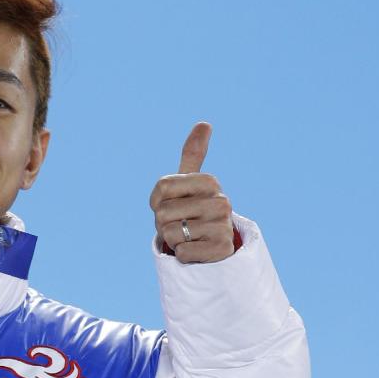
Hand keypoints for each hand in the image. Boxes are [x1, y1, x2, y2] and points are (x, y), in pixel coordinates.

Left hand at [149, 122, 234, 263]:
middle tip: (181, 223)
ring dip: (172, 239)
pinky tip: (196, 249)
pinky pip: (181, 252)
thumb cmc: (194, 209)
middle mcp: (221, 202)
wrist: (213, 244)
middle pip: (162, 213)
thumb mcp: (191, 182)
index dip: (156, 200)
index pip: (161, 186)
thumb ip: (194, 154)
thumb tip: (205, 122)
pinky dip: (183, 254)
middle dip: (163, 223)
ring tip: (189, 236)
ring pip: (170, 234)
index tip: (169, 203)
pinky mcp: (220, 249)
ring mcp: (222, 226)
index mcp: (209, 181)